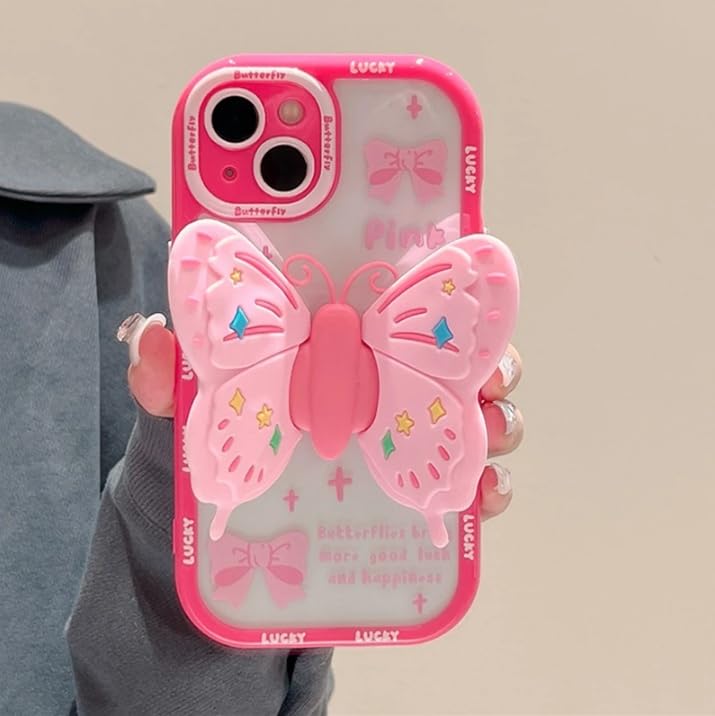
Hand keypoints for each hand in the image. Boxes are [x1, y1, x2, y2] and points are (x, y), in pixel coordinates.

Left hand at [126, 324, 522, 518]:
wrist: (232, 525)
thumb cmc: (227, 441)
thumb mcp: (199, 405)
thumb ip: (170, 375)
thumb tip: (153, 335)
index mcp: (346, 346)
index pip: (405, 307)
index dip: (440, 296)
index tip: (460, 294)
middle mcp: (389, 383)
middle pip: (459, 362)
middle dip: (490, 361)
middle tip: (490, 375)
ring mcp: (408, 435)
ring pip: (475, 418)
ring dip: (499, 421)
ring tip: (492, 435)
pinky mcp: (418, 488)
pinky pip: (464, 483)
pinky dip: (486, 487)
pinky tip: (482, 495)